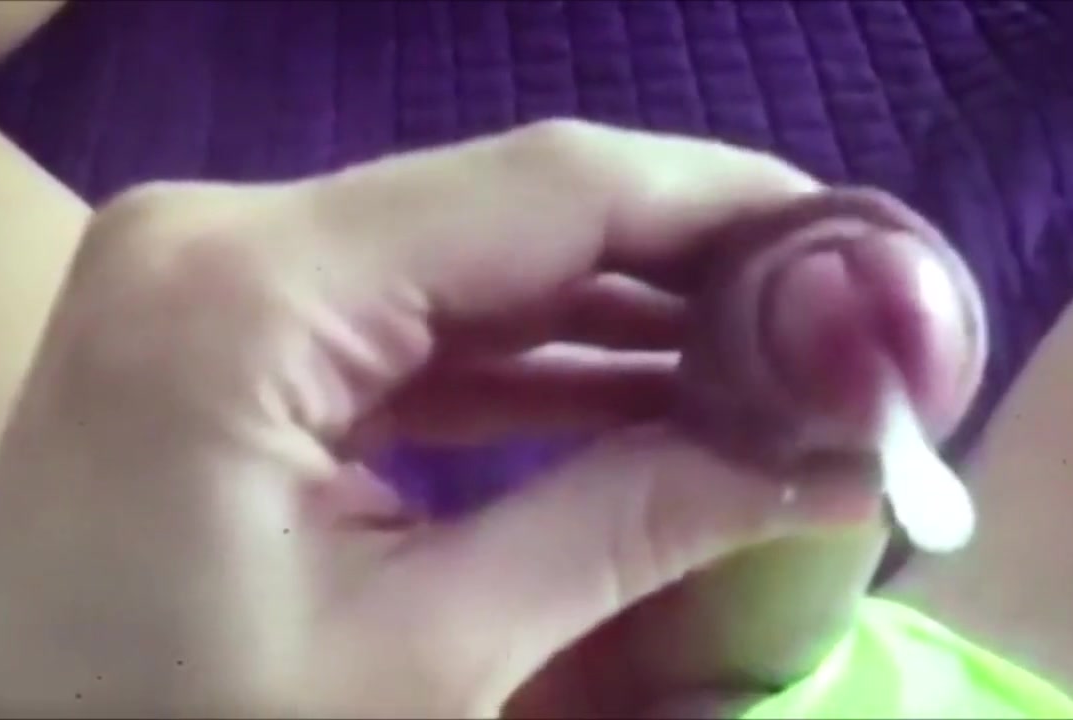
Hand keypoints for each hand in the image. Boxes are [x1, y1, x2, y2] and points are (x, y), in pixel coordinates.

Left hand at [0, 120, 885, 717]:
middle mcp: (223, 239)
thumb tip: (822, 466)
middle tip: (830, 317)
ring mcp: (219, 281)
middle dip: (683, 265)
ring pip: (474, 264)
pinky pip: (417, 325)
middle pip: (511, 211)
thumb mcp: (427, 661)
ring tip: (768, 361)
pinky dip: (535, 363)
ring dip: (620, 316)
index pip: (544, 190)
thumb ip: (629, 530)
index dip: (720, 204)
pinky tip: (650, 395)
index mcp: (251, 294)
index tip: (852, 242)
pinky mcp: (233, 339)